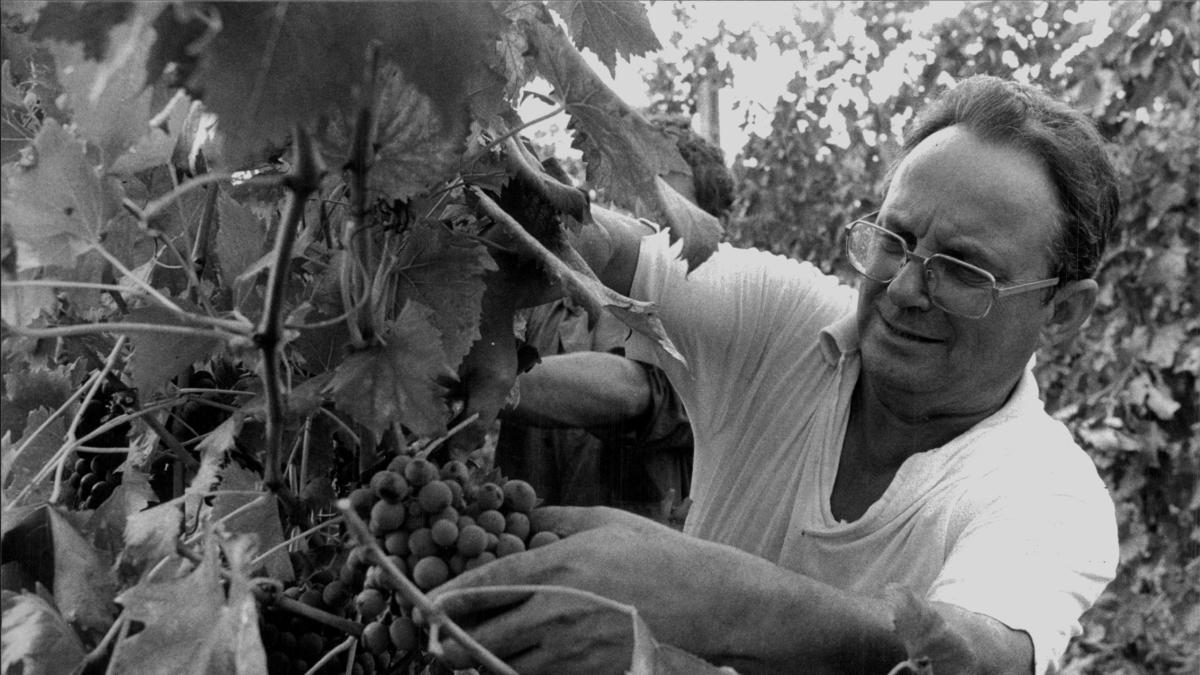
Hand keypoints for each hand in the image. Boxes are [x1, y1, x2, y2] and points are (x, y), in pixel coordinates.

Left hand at [425, 506, 748, 672]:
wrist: (711, 605)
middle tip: (432, 636)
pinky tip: (509, 661)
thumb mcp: (607, 521)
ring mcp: (571, 650)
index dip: (447, 595)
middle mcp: (558, 612)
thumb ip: (559, 517)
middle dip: (450, 638)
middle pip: (482, 635)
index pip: (485, 584)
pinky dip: (514, 671)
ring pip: (502, 665)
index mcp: (560, 566)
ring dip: (479, 659)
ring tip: (462, 651)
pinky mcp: (586, 674)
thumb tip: (525, 514)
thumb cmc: (660, 556)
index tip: (425, 600)